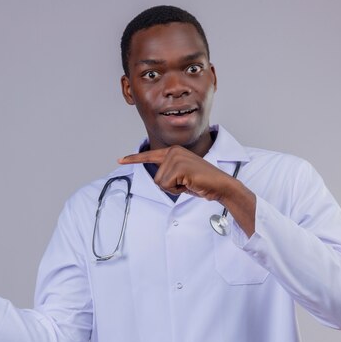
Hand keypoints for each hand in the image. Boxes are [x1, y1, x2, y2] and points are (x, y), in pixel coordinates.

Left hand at [118, 145, 233, 201]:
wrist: (220, 185)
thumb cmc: (202, 183)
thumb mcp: (182, 176)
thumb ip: (169, 173)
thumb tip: (160, 180)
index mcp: (173, 151)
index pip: (149, 155)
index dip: (133, 159)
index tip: (120, 160)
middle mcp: (173, 151)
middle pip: (156, 177)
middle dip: (170, 186)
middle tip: (186, 183)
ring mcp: (176, 158)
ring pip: (160, 183)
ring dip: (174, 188)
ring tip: (188, 182)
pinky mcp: (179, 167)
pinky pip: (167, 186)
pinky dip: (178, 190)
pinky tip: (189, 183)